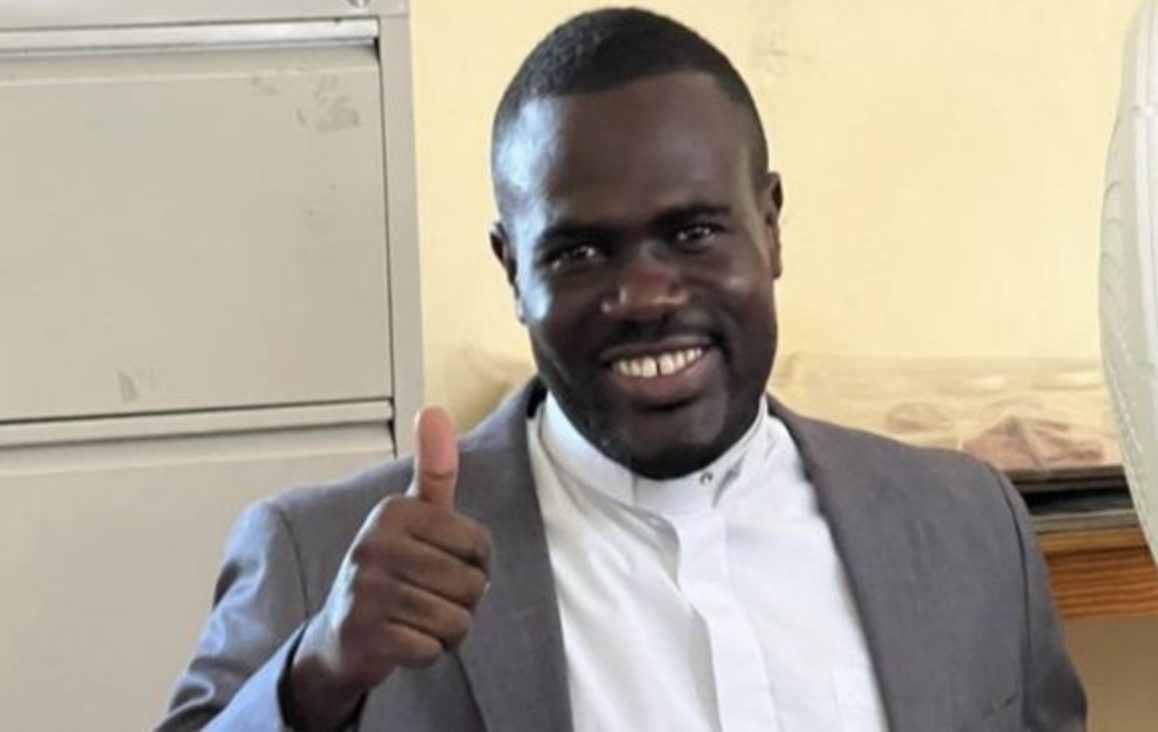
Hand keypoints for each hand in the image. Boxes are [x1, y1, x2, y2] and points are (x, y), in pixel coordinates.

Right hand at [286, 407, 492, 730]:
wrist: (339, 635)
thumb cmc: (391, 571)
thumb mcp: (415, 518)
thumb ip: (435, 470)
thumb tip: (434, 410)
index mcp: (393, 512)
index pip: (479, 544)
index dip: (477, 564)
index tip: (445, 564)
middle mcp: (374, 545)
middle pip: (472, 585)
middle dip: (462, 601)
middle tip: (428, 596)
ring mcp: (366, 591)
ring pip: (456, 621)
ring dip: (447, 630)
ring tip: (417, 618)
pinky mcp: (364, 634)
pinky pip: (432, 650)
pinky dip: (428, 653)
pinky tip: (404, 640)